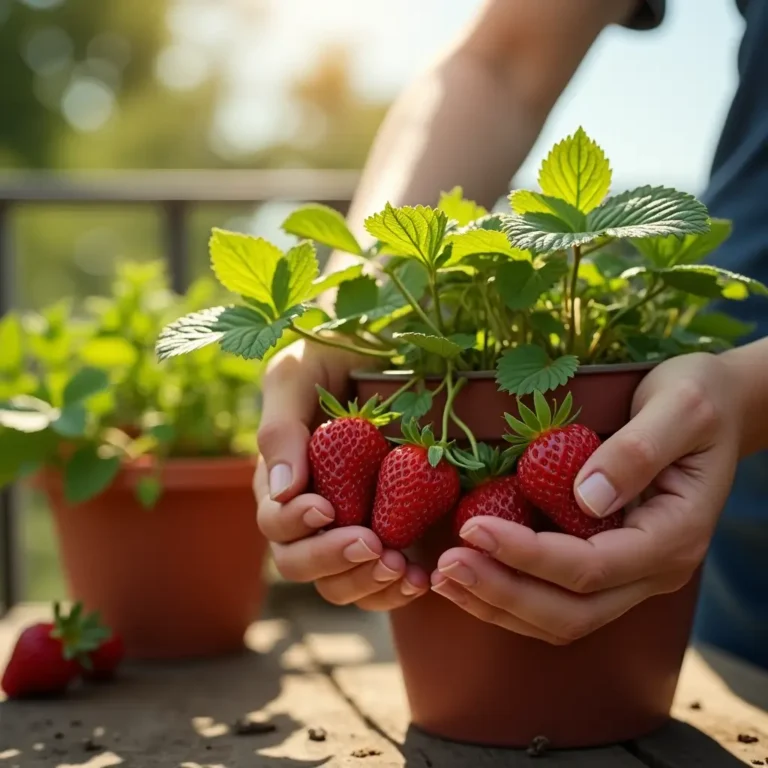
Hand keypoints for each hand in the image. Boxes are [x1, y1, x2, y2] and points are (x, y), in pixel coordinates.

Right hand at [254, 340, 428, 609]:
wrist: (382, 349)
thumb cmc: (328, 355)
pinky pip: (382, 579)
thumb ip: (281, 428)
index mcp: (282, 480)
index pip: (275, 523)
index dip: (296, 525)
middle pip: (302, 564)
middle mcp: (312, 512)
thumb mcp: (296, 374)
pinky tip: (421, 577)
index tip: (326, 508)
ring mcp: (352, 525)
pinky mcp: (392, 530)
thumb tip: (280, 492)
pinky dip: (397, 588)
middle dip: (334, 561)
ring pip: (341, 582)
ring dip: (367, 583)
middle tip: (373, 546)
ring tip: (401, 568)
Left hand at [430, 352, 741, 643]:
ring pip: (561, 618)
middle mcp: (653, 569)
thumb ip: (637, 451)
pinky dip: (510, 593)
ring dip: (499, 604)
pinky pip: (558, 599)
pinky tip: (471, 574)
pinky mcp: (609, 565)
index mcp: (672, 535)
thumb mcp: (679, 407)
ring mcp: (632, 574)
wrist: (720, 409)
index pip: (590, 568)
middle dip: (502, 592)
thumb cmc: (699, 399)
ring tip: (442, 577)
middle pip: (571, 611)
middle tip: (444, 566)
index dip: (527, 555)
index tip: (472, 529)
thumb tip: (585, 498)